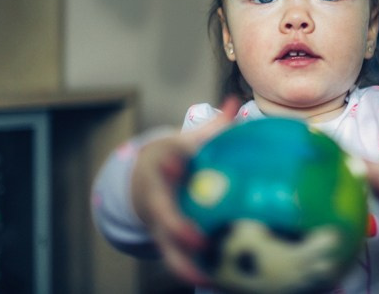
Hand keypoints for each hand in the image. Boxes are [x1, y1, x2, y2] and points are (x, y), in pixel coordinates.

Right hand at [131, 96, 240, 283]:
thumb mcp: (186, 142)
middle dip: (176, 228)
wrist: (142, 179)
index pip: (163, 166)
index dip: (170, 165)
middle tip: (197, 237)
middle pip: (161, 217)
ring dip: (186, 266)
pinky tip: (222, 283)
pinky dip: (197, 273)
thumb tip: (236, 103)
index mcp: (162, 171)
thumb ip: (212, 127)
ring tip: (212, 278)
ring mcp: (159, 226)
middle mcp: (156, 202)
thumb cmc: (172, 159)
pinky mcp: (167, 244)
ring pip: (168, 250)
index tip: (176, 164)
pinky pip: (180, 262)